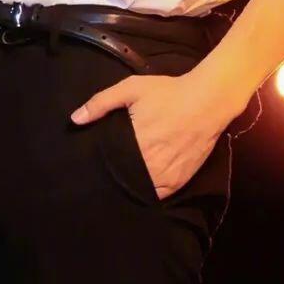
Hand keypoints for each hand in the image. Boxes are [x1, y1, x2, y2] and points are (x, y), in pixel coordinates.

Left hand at [70, 71, 226, 199]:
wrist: (208, 100)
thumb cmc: (168, 93)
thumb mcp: (131, 88)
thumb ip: (101, 103)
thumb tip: (74, 119)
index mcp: (134, 143)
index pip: (109, 165)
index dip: (99, 167)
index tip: (92, 167)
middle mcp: (150, 164)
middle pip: (123, 179)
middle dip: (114, 177)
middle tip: (103, 176)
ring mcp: (167, 174)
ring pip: (140, 190)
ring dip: (131, 187)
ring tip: (121, 182)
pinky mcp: (180, 180)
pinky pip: (159, 195)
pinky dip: (149, 192)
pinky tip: (141, 186)